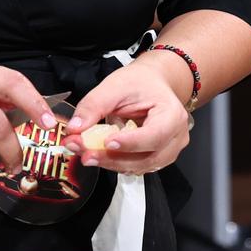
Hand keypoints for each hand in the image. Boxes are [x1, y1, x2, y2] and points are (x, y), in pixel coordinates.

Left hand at [66, 58, 191, 174]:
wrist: (152, 84)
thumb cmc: (140, 83)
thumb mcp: (115, 86)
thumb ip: (94, 106)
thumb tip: (75, 128)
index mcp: (172, 114)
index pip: (154, 135)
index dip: (131, 143)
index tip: (106, 142)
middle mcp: (175, 137)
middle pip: (146, 158)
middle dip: (112, 158)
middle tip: (85, 154)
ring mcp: (168, 151)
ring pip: (139, 167)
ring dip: (110, 163)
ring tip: (86, 154)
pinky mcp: (156, 158)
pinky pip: (135, 166)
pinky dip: (114, 162)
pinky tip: (97, 154)